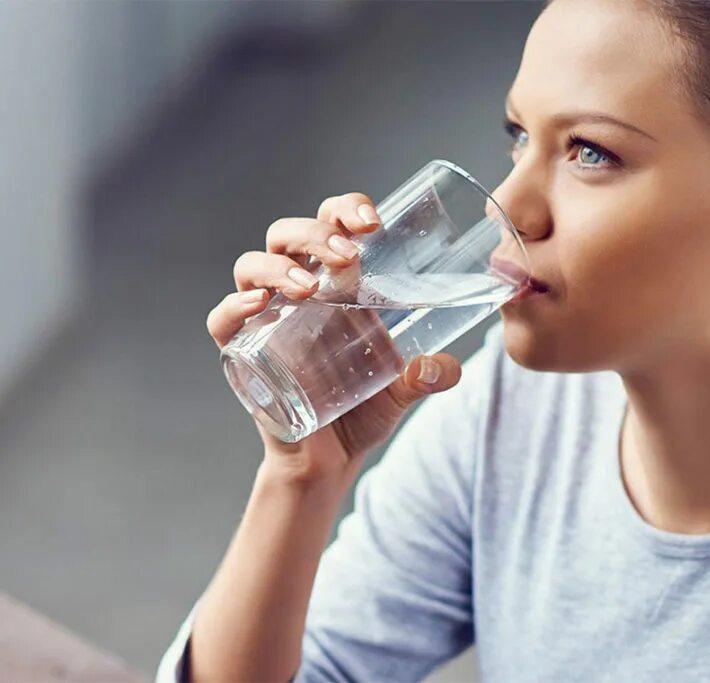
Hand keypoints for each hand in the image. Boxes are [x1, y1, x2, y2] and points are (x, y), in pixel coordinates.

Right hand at [206, 193, 462, 485]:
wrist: (330, 460)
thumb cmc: (363, 409)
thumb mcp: (404, 389)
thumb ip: (429, 376)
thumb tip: (445, 367)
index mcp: (337, 283)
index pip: (332, 224)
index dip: (346, 209)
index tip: (373, 221)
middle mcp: (297, 291)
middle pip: (288, 234)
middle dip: (315, 233)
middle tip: (348, 256)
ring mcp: (266, 319)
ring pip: (252, 266)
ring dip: (278, 266)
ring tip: (309, 285)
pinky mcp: (243, 353)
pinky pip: (222, 320)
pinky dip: (233, 307)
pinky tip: (258, 306)